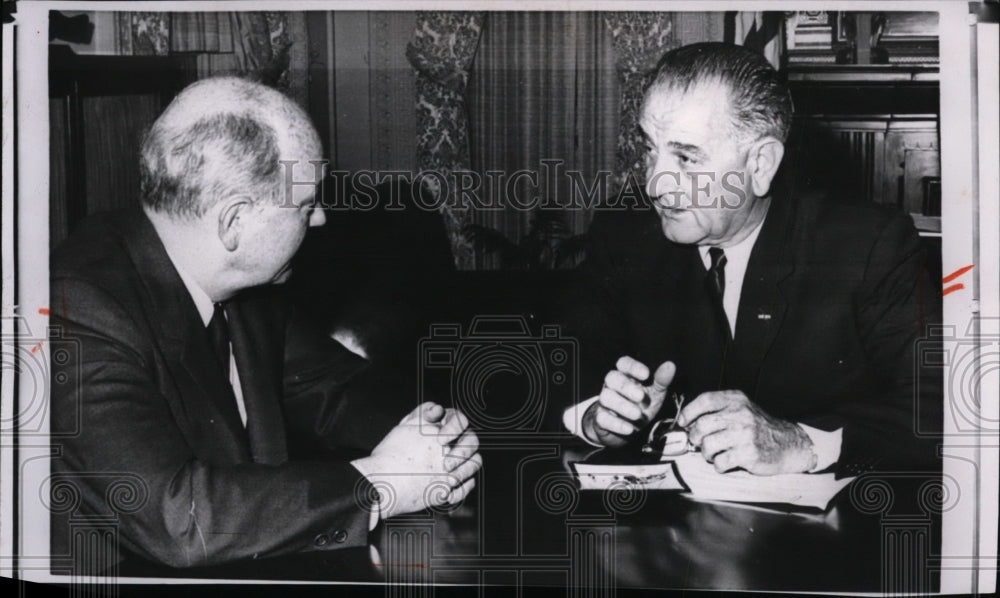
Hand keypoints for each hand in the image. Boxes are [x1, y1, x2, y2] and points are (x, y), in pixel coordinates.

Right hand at [353, 402, 481, 518]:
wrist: (381, 483)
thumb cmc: (390, 455)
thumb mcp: (405, 425)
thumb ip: (422, 414)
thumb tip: (437, 411)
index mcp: (438, 433)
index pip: (461, 420)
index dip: (456, 426)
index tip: (443, 436)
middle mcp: (447, 452)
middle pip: (473, 442)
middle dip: (466, 446)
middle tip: (452, 453)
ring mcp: (448, 473)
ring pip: (474, 464)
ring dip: (467, 464)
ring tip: (453, 468)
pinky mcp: (444, 494)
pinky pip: (466, 488)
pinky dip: (464, 484)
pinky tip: (455, 481)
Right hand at [581, 357, 675, 446]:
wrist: (628, 428)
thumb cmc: (642, 405)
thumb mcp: (654, 393)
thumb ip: (661, 380)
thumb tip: (670, 365)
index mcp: (626, 375)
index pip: (624, 363)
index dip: (633, 367)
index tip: (646, 374)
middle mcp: (612, 386)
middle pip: (612, 378)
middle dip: (626, 386)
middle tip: (641, 396)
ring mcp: (605, 402)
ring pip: (606, 397)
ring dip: (622, 406)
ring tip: (637, 415)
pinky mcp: (601, 419)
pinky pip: (603, 418)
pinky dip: (616, 424)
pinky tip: (629, 429)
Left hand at [677, 390, 815, 474]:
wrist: (788, 444)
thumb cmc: (758, 428)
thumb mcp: (741, 409)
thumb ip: (717, 411)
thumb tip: (687, 423)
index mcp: (736, 400)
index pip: (705, 400)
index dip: (689, 412)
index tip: (683, 423)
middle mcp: (740, 414)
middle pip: (701, 426)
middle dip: (695, 438)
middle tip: (700, 443)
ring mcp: (744, 434)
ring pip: (707, 446)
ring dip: (706, 453)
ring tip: (714, 453)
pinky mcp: (748, 454)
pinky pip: (719, 462)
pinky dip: (719, 465)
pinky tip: (726, 461)